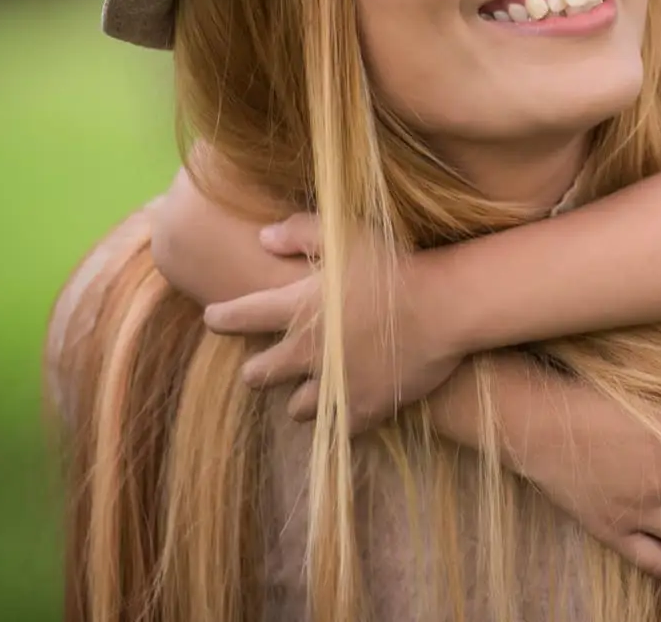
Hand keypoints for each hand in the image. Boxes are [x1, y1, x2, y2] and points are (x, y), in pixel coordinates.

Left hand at [202, 213, 460, 431]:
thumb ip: (299, 232)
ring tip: (315, 387)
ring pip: (295, 408)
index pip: (236, 318)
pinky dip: (341, 419)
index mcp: (293, 309)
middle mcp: (303, 353)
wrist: (444, 306)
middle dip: (259, 369)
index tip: (216, 317)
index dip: (221, 318)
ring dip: (301, 397)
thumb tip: (262, 237)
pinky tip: (349, 408)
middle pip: (257, 375)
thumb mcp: (347, 233)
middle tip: (271, 361)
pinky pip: (339, 428)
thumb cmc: (395, 262)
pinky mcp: (363, 408)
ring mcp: (333, 386)